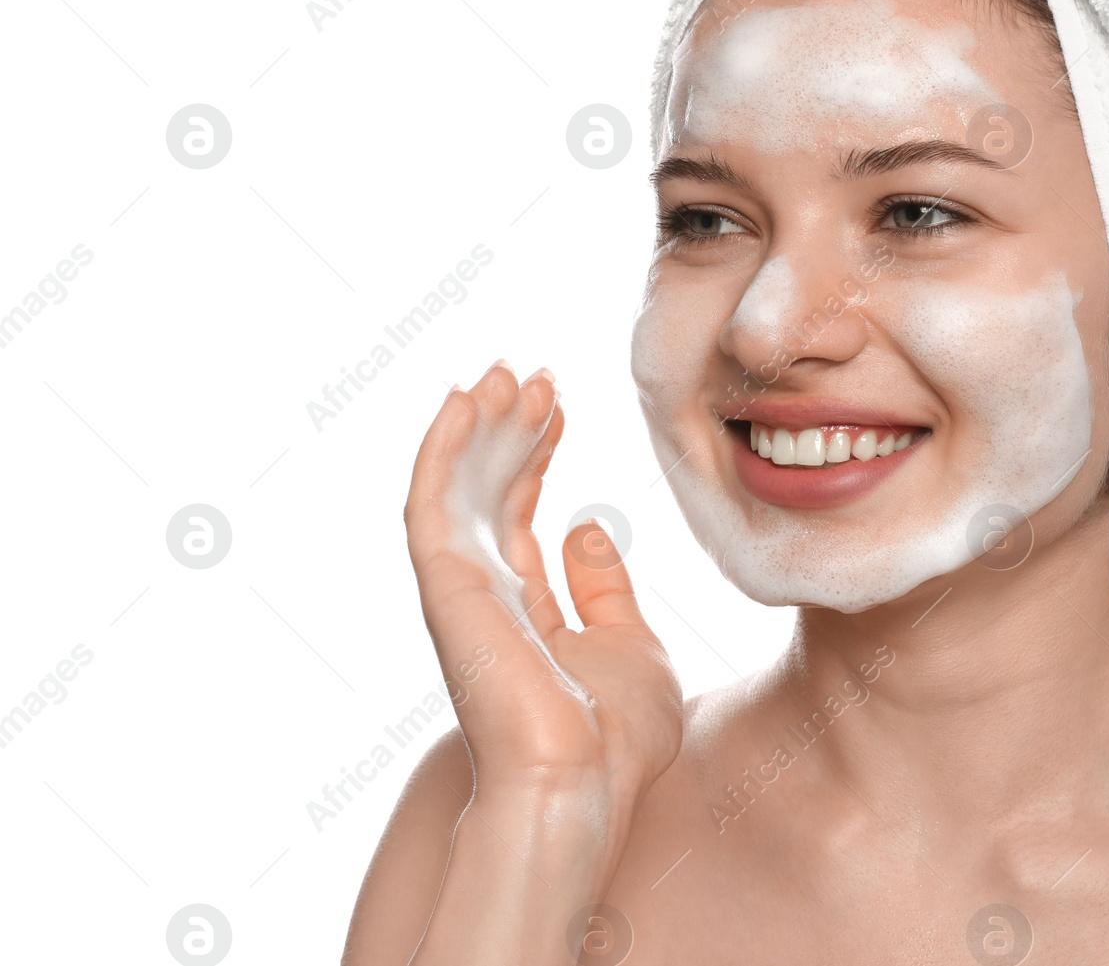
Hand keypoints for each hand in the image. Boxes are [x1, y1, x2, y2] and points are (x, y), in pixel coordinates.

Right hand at [402, 362, 682, 818]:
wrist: (584, 783)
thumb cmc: (615, 739)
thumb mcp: (631, 645)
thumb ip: (604, 587)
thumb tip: (587, 525)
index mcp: (526, 610)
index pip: (521, 513)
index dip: (536, 454)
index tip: (557, 402)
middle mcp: (486, 596)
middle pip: (488, 490)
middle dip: (509, 429)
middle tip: (533, 374)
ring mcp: (462, 590)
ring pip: (458, 486)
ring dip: (478, 425)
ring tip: (507, 370)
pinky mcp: (445, 585)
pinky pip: (432, 502)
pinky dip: (444, 447)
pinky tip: (466, 398)